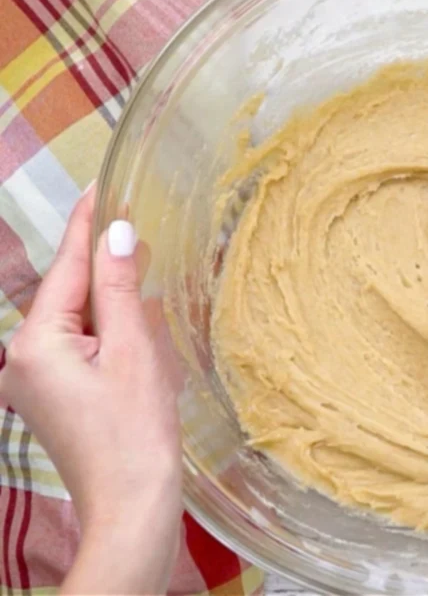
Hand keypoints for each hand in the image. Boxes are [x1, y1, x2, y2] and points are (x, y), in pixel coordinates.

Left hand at [0, 185, 182, 594]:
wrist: (132, 506)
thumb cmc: (136, 432)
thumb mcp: (134, 351)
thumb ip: (121, 288)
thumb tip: (118, 233)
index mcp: (37, 342)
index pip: (68, 266)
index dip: (88, 223)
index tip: (101, 184)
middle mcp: (23, 358)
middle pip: (69, 292)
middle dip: (102, 260)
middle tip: (137, 223)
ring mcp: (35, 381)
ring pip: (76, 319)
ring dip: (108, 296)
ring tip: (141, 266)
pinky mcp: (54, 398)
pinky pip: (78, 345)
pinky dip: (106, 328)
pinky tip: (132, 320)